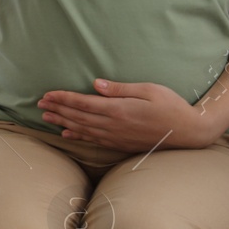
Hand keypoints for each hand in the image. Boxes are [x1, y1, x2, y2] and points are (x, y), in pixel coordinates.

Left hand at [38, 79, 215, 151]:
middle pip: (78, 116)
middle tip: (39, 104)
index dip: (63, 98)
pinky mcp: (120, 144)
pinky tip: (66, 133)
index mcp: (119, 109)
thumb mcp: (149, 90)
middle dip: (57, 109)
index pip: (83, 103)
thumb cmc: (173, 106)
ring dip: (62, 122)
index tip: (47, 94)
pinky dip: (77, 136)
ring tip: (46, 116)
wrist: (190, 133)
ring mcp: (116, 137)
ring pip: (82, 129)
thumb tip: (96, 84)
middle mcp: (113, 125)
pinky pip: (93, 140)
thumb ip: (121, 89)